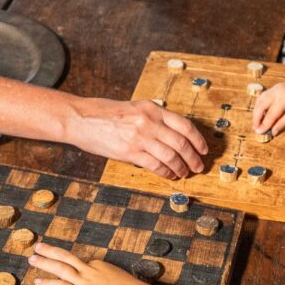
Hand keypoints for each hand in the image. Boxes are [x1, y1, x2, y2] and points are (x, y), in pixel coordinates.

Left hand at [27, 242, 157, 284]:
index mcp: (101, 266)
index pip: (84, 265)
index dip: (77, 270)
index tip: (70, 271)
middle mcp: (90, 271)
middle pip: (67, 257)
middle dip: (51, 251)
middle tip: (39, 246)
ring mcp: (84, 282)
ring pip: (60, 268)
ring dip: (45, 262)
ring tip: (32, 258)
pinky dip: (47, 283)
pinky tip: (36, 281)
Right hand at [66, 97, 206, 178]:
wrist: (80, 119)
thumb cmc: (104, 114)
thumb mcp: (133, 108)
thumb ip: (152, 118)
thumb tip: (171, 136)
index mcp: (152, 108)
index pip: (184, 125)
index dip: (198, 140)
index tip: (203, 150)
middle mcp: (149, 121)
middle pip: (181, 143)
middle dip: (193, 158)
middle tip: (198, 166)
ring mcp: (140, 137)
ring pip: (171, 156)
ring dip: (181, 167)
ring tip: (184, 173)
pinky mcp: (130, 152)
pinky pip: (155, 165)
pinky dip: (166, 173)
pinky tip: (169, 175)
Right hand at [252, 78, 284, 135]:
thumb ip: (283, 122)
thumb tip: (273, 132)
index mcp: (284, 98)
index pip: (271, 114)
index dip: (264, 125)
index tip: (259, 132)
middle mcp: (277, 90)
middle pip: (261, 105)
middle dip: (256, 118)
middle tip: (255, 128)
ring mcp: (276, 87)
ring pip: (260, 99)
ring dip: (257, 110)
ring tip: (257, 122)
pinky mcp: (277, 86)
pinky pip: (264, 95)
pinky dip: (261, 104)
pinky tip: (262, 112)